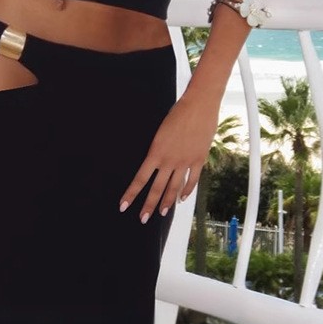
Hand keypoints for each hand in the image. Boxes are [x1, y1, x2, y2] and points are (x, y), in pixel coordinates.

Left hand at [119, 95, 218, 222]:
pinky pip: (191, 180)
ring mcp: (185, 161)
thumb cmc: (178, 113)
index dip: (131, 193)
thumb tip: (156, 159)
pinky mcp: (198, 160)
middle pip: (156, 188)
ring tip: (162, 213)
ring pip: (174, 188)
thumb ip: (158, 148)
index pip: (140, 178)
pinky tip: (181, 198)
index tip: (123, 205)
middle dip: (148, 205)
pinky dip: (186, 191)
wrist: (198, 105)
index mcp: (155, 151)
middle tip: (142, 218)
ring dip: (167, 203)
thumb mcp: (160, 131)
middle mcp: (169, 160)